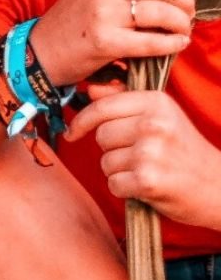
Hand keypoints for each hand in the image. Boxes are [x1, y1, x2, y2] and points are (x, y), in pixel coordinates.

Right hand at [31, 0, 201, 86]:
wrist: (40, 51)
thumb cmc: (72, 20)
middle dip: (186, 1)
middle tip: (188, 13)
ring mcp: (104, 12)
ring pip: (163, 12)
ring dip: (182, 24)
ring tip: (183, 30)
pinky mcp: (106, 41)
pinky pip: (153, 41)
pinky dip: (172, 44)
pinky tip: (177, 44)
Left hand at [66, 86, 220, 229]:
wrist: (219, 186)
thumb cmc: (184, 151)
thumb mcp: (161, 116)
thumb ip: (124, 102)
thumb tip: (90, 88)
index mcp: (156, 102)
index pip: (102, 107)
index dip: (82, 121)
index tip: (73, 133)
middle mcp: (153, 123)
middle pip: (101, 135)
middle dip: (111, 149)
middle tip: (137, 155)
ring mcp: (151, 152)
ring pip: (105, 162)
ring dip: (118, 171)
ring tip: (146, 170)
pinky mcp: (148, 179)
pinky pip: (113, 184)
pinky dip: (125, 190)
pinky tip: (146, 186)